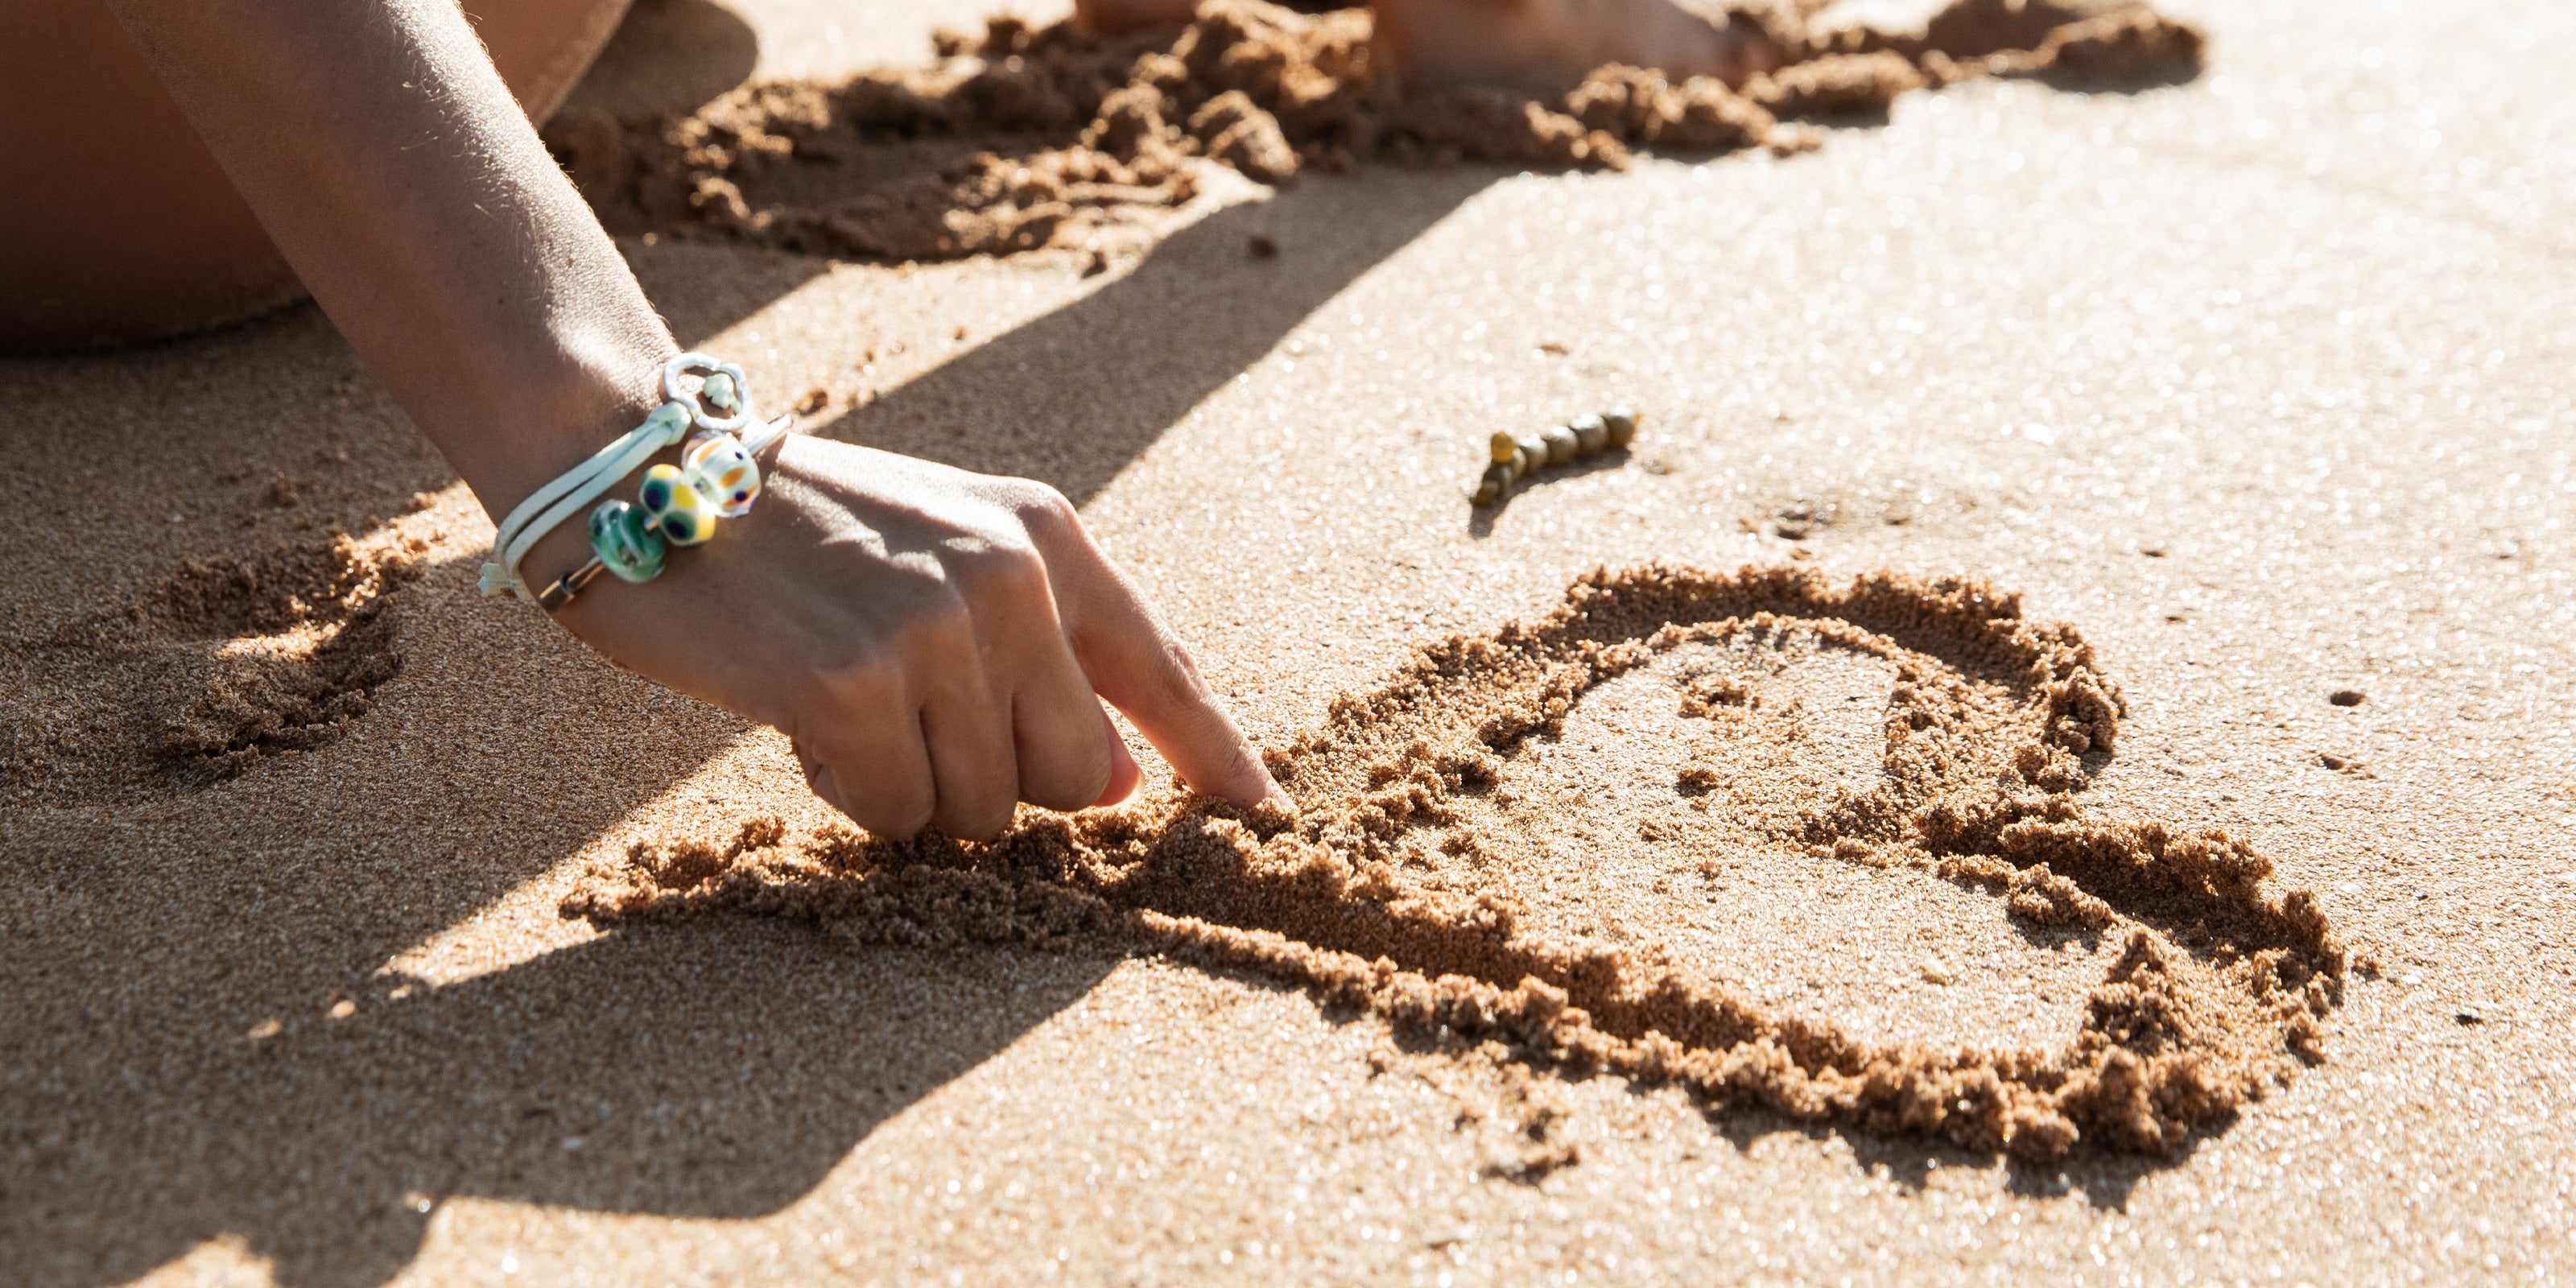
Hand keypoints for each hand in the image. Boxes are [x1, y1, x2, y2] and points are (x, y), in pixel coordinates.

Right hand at [545, 435, 1279, 838]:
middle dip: (997, 780)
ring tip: (843, 695)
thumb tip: (1120, 784)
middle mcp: (1011, 575)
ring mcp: (935, 628)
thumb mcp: (945, 552)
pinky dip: (846, 791)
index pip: (1158, 665)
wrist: (637, 469)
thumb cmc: (799, 531)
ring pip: (980, 811)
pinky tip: (800, 715)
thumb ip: (1047, 658)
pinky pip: (893, 813)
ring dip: (910, 786)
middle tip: (909, 715)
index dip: (1215, 749)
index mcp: (1046, 534)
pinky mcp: (853, 684)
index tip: (1262, 811)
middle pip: (1070, 778)